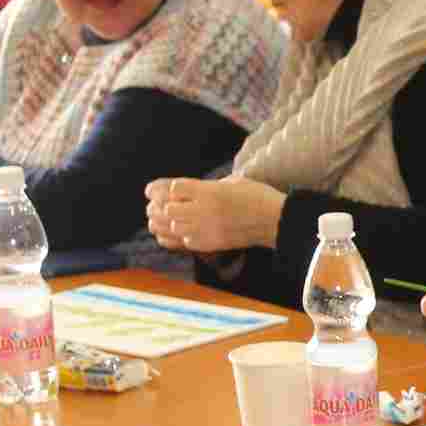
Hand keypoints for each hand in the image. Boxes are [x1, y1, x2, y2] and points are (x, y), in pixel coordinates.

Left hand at [145, 177, 284, 253]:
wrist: (274, 220)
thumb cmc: (256, 196)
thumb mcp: (232, 181)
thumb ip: (207, 185)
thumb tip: (186, 189)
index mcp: (209, 190)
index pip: (172, 188)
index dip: (158, 189)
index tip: (151, 190)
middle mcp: (204, 210)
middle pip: (166, 208)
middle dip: (156, 206)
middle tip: (152, 206)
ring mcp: (206, 229)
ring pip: (170, 227)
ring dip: (160, 222)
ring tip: (155, 219)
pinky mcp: (210, 244)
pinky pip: (181, 242)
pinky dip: (170, 238)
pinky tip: (168, 233)